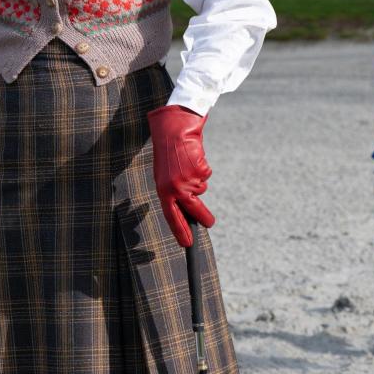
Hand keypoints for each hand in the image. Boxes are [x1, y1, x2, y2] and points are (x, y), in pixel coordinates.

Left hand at [147, 104, 214, 246]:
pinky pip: (206, 175)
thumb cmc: (169, 151)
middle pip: (193, 209)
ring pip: (201, 188)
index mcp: (163, 190)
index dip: (180, 230)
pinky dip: (203, 167)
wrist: (174, 129)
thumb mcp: (165, 174)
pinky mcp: (199, 171)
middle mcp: (174, 188)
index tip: (187, 243)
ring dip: (199, 178)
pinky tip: (195, 156)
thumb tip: (185, 207)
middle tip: (210, 223)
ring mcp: (187, 180)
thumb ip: (172, 190)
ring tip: (189, 163)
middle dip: (203, 217)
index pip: (171, 216)